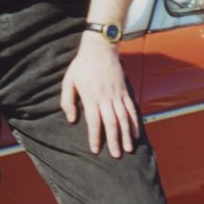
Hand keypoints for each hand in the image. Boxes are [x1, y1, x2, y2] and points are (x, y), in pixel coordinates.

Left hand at [60, 35, 139, 158]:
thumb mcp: (68, 81)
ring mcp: (117, 95)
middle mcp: (106, 98)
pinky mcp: (125, 90)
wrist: (100, 49)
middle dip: (114, 141)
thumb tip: (71, 119)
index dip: (95, 137)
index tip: (95, 150)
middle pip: (111, 123)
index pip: (94, 122)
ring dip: (127, 134)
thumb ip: (67, 101)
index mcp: (91, 97)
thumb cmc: (82, 65)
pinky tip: (136, 133)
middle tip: (116, 155)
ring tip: (129, 148)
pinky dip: (135, 122)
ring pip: (124, 118)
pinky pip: (131, 109)